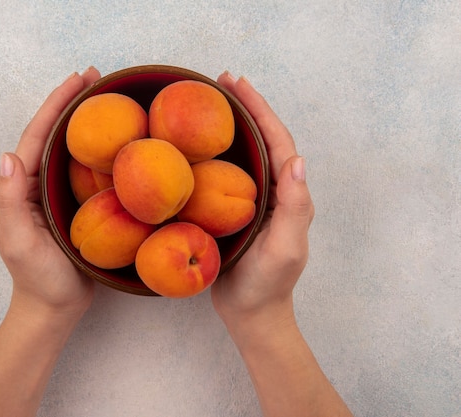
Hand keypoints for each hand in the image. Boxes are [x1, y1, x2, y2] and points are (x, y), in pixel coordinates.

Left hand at [0, 67, 101, 317]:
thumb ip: (9, 202)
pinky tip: (122, 142)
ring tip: (112, 99)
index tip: (79, 80)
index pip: (39, 135)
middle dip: (74, 103)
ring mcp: (60, 194)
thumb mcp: (18, 242)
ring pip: (74, 149)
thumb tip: (7, 156)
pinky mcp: (79, 206)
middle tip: (100, 78)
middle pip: (57, 134)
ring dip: (89, 122)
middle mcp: (40, 183)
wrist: (55, 308)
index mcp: (24, 185)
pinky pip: (90, 171)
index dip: (57, 104)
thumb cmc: (37, 278)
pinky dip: (103, 151)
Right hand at [212, 73, 314, 326]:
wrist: (251, 313)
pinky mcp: (234, 211)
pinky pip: (226, 173)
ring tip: (208, 103)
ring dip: (230, 126)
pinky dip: (214, 152)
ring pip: (244, 153)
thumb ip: (295, 208)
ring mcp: (254, 200)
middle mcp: (275, 191)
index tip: (238, 85)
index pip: (278, 142)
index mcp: (289, 194)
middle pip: (262, 139)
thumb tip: (298, 162)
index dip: (260, 110)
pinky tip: (195, 146)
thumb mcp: (285, 248)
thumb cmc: (268, 283)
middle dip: (245, 108)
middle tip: (219, 82)